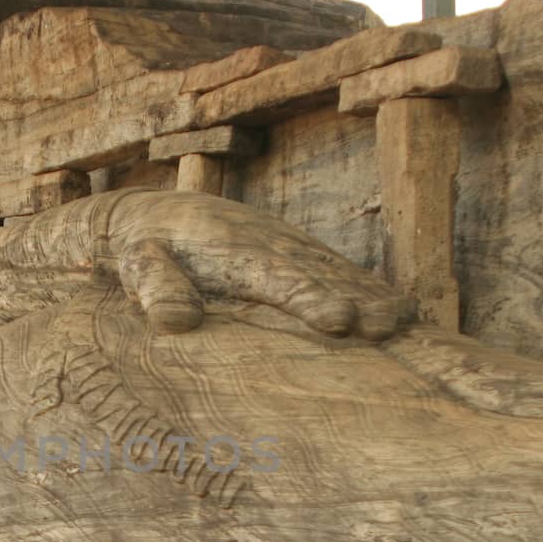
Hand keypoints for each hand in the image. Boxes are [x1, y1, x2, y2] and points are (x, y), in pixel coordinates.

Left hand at [107, 190, 406, 340]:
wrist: (155, 215)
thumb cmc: (143, 249)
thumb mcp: (138, 264)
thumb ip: (156, 289)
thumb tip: (173, 322)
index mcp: (232, 251)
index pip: (276, 279)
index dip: (309, 299)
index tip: (338, 321)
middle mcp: (270, 245)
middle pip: (319, 275)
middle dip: (357, 299)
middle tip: (387, 326)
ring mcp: (288, 248)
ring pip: (336, 272)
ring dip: (371, 295)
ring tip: (404, 322)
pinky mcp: (296, 255)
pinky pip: (338, 271)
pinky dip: (369, 288)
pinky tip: (398, 312)